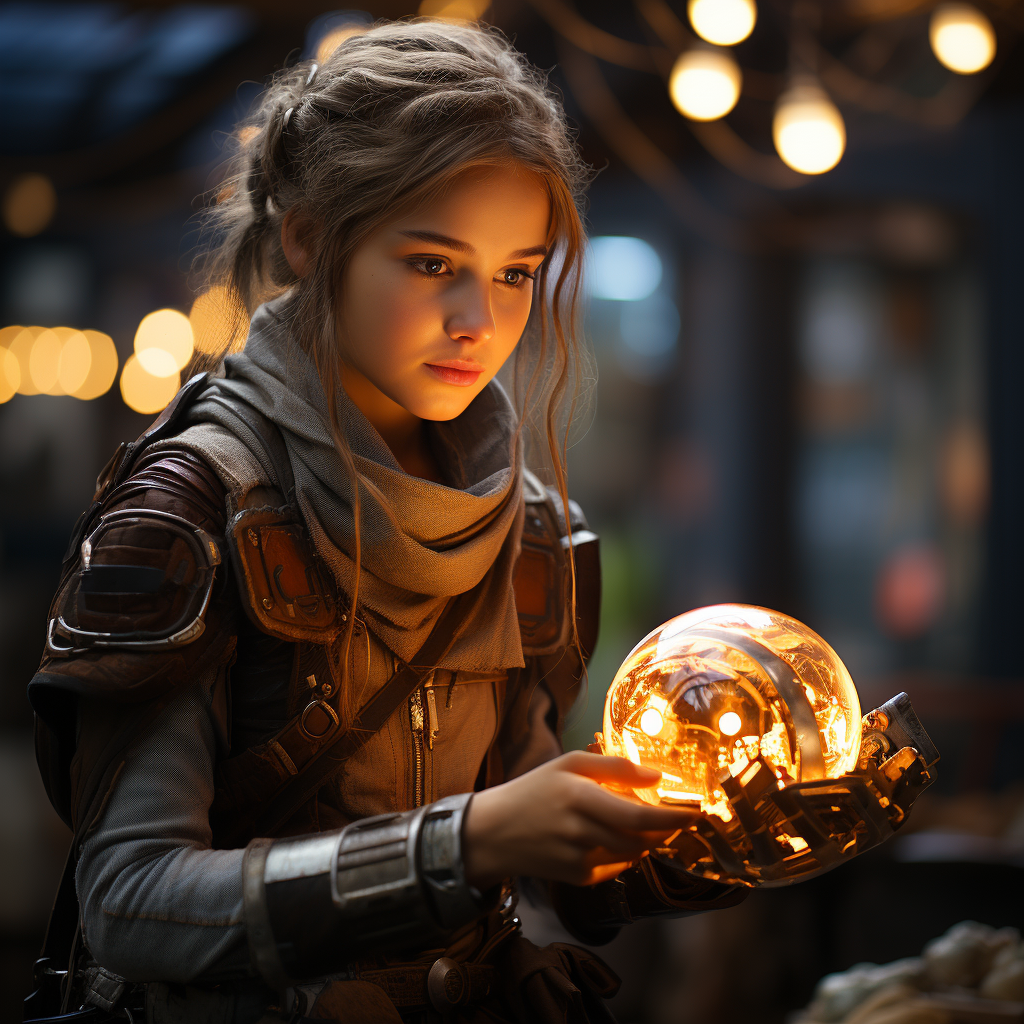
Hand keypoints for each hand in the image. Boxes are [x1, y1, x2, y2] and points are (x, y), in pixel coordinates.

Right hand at [462, 751, 700, 888]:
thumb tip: (657, 776)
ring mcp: (579, 858)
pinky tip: (607, 836)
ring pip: (632, 852)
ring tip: (633, 820)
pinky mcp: (578, 878)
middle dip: (664, 828)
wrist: (494, 832)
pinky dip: (622, 852)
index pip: (638, 814)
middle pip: (641, 837)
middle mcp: (580, 830)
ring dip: (644, 839)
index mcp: (578, 796)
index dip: (672, 817)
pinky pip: (616, 866)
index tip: (696, 813)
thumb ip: (614, 767)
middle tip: (675, 816)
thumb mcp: (569, 765)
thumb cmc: (535, 790)